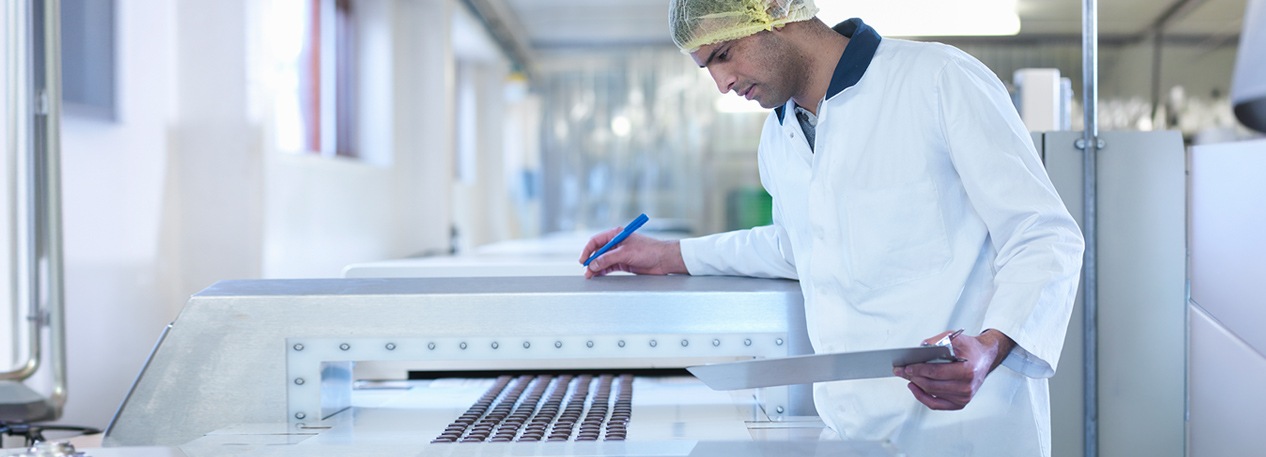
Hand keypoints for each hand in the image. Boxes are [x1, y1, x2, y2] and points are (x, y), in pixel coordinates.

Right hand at [578, 228, 687, 278]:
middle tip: (586, 271)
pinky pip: (609, 267)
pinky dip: (603, 271)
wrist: (663, 260)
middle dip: (591, 261)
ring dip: (596, 267)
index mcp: (616, 234)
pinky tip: (598, 275)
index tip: (583, 260)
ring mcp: (620, 253)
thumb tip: (594, 264)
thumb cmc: (649, 250)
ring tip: (590, 276)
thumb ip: (608, 258)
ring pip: (602, 260)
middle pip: (598, 251)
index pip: (596, 240)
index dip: (587, 250)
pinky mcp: (623, 263)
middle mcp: (617, 243)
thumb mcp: (626, 253)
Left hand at [892, 329, 1014, 409]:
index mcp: (967, 370)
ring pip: (932, 395)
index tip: (905, 367)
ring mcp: (964, 397)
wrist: (985, 356)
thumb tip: (918, 349)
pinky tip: (915, 388)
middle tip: (900, 371)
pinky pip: (937, 405)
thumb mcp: (955, 337)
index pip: (936, 372)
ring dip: (916, 386)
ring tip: (907, 377)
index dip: (918, 370)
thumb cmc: (970, 348)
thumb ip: (936, 341)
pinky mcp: (960, 403)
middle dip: (913, 377)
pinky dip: (923, 397)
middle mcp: (967, 386)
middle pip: (932, 385)